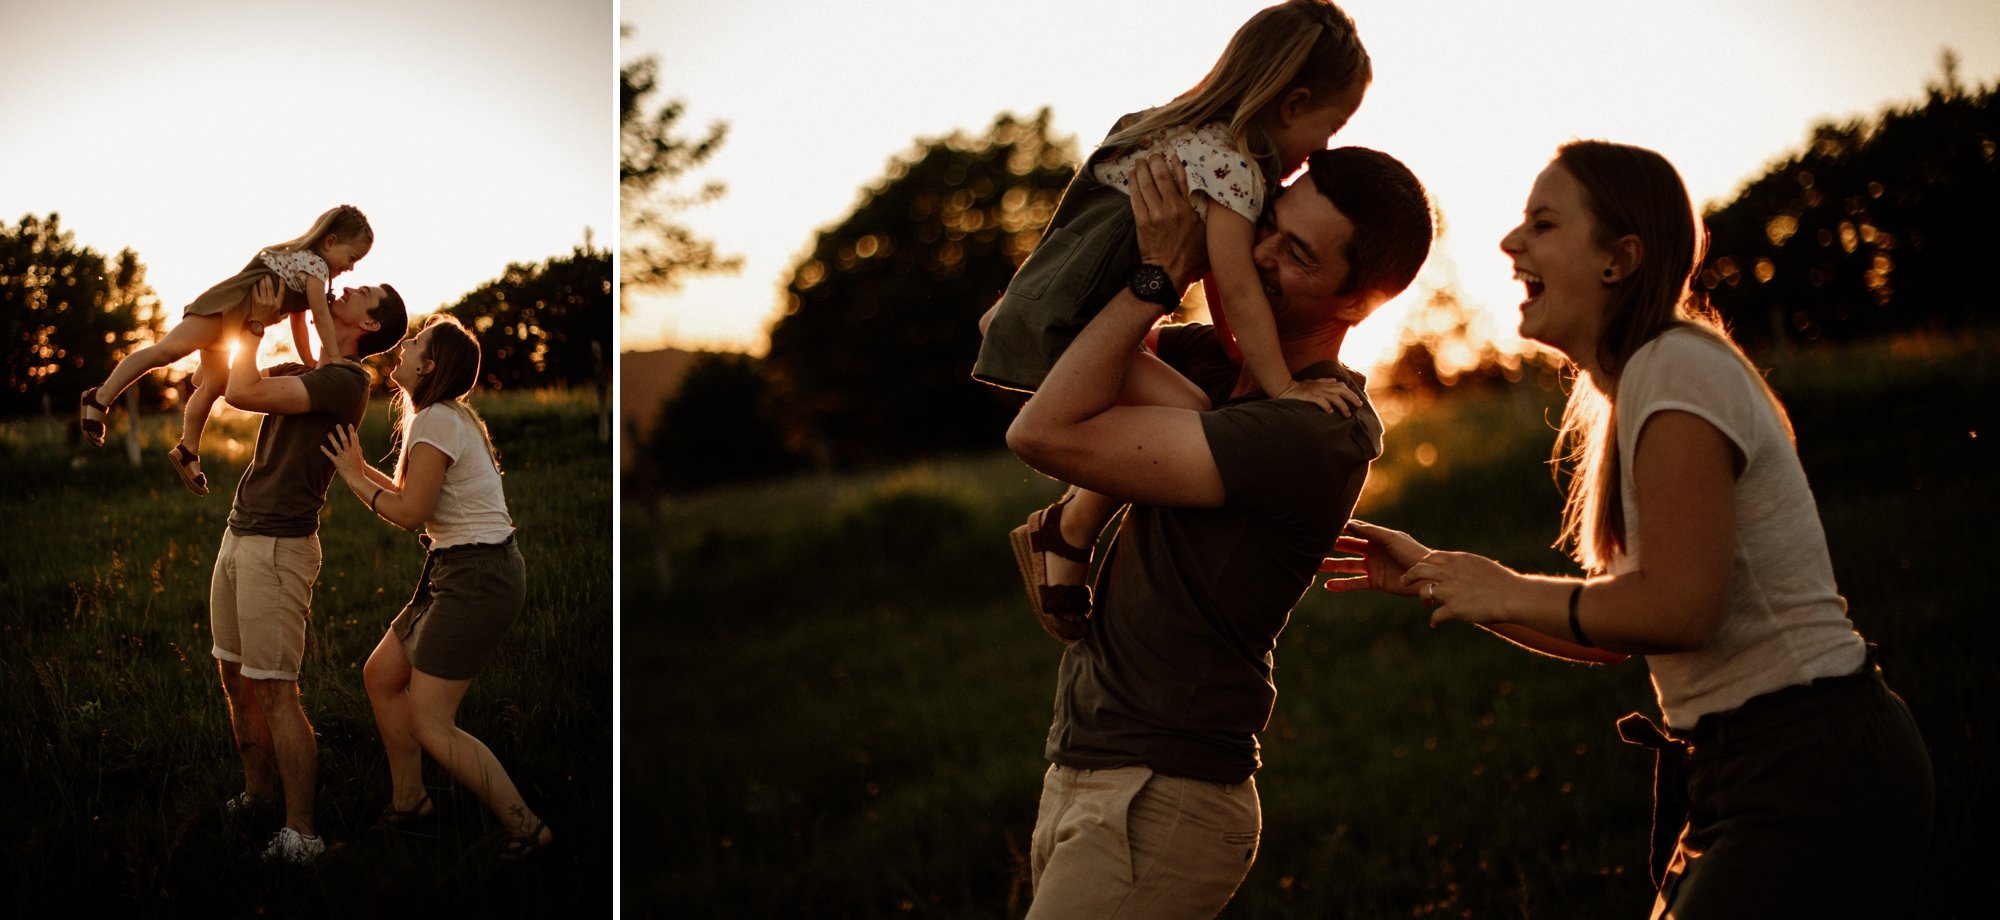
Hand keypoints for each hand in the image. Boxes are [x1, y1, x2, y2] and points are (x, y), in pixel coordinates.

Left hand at [247, 277, 283, 325]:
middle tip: (267, 275)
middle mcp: (271, 302)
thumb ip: (285, 315)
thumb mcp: (278, 319)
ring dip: (262, 281)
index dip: (281, 285)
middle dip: (269, 280)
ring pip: (263, 288)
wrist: (257, 325)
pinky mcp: (256, 301)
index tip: (281, 279)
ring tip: (261, 277)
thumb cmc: (268, 322)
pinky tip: (254, 282)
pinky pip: (255, 291)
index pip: (281, 293)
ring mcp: (263, 301)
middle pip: (270, 288)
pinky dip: (255, 286)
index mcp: (278, 305)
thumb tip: (290, 312)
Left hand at [318, 423, 363, 478]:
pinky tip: (321, 446)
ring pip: (337, 446)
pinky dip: (325, 451)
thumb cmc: (359, 467)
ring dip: (332, 439)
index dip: (351, 431)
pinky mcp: (337, 462)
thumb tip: (356, 441)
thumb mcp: (359, 456)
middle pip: (344, 440)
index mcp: (355, 451)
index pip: (353, 439)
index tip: (349, 425)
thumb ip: (357, 448)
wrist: (357, 477)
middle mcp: (349, 453)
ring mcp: (343, 457)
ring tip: (329, 433)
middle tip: (337, 425)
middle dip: (341, 432)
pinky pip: (330, 455)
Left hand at [1130, 153, 1205, 285]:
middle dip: (1155, 162)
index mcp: (1188, 209)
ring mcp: (1155, 214)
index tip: (1171, 155)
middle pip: (1161, 176)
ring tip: (1140, 161)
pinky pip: (1135, 197)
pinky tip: (1132, 175)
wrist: (1168, 273)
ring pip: (1146, 184)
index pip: (1181, 179)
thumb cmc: (1191, 255)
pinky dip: (1133, 183)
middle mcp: (1171, 208)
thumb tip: (1206, 196)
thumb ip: (1204, 212)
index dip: (1175, 164)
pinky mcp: (1142, 221)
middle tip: (1152, 154)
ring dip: (1142, 169)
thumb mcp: (1205, 232)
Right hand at [1276, 378, 1361, 416]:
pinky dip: (1326, 405)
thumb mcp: (1313, 382)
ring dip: (1341, 405)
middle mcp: (1321, 387)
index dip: (1351, 393)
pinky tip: (1330, 412)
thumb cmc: (1299, 387)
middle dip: (1351, 398)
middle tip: (1359, 406)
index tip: (1358, 401)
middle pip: (1341, 391)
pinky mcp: (1308, 396)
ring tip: (1347, 414)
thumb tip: (1335, 380)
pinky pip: (1319, 400)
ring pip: (1333, 397)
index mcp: (1323, 384)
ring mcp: (1315, 391)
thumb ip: (1324, 381)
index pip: (1341, 386)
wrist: (1285, 387)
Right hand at [1321, 519, 1430, 595]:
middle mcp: (1372, 551)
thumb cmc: (1411, 552)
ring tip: (1315, 567)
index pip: (1354, 531)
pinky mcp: (1375, 582)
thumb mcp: (1389, 538)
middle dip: (1332, 546)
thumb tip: (1348, 523)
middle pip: (1347, 547)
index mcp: (1376, 538)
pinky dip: (1342, 585)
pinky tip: (1328, 585)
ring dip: (1332, 566)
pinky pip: (1355, 583)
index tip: (1323, 527)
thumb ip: (1369, 531)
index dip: (1340, 529)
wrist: (1426, 575)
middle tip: (1314, 546)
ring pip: (1347, 565)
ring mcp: (1373, 567)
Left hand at [1399, 549, 1523, 627]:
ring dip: (1422, 599)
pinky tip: (1435, 624)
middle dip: (1408, 576)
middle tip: (1403, 582)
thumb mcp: (1481, 565)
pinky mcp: (1454, 609)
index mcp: (1457, 560)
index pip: (1431, 557)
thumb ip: (1465, 566)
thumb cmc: (1502, 582)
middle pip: (1418, 570)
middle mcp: (1450, 573)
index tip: (1420, 569)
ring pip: (1424, 592)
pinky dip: (1434, 621)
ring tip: (1425, 605)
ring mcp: (1450, 591)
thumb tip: (1458, 568)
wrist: (1513, 596)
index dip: (1423, 563)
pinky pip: (1436, 616)